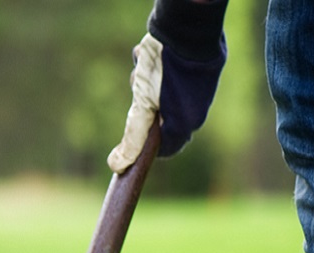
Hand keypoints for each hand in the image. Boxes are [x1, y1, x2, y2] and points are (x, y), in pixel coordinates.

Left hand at [107, 31, 225, 171]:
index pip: (166, 148)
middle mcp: (196, 108)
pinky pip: (166, 76)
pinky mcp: (193, 68)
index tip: (131, 137)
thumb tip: (116, 166)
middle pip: (159, 120)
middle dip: (143, 107)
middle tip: (139, 90)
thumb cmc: (165, 70)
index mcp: (188, 123)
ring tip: (144, 69)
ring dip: (145, 85)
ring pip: (160, 96)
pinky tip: (149, 56)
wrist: (186, 26)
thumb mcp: (143, 106)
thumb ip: (132, 137)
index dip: (146, 145)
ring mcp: (196, 87)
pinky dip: (152, 69)